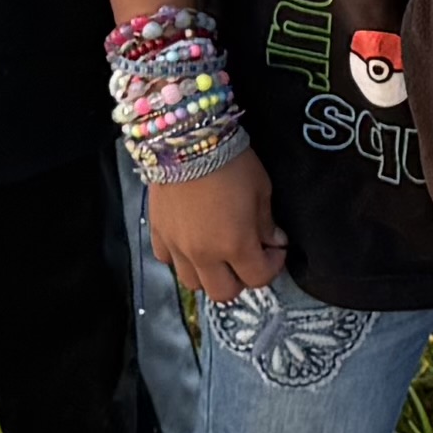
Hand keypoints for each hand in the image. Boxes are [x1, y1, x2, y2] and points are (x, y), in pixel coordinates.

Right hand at [148, 150, 284, 310]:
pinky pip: (168, 261)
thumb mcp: (261, 190)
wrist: (186, 139)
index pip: (258, 278)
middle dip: (240, 279)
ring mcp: (177, 246)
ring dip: (209, 274)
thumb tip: (274, 242)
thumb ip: (266, 223)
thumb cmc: (232, 161)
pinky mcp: (157, 233)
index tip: (275, 249)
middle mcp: (204, 254)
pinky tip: (191, 240)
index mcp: (235, 245)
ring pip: (193, 283)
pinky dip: (181, 258)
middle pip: (223, 293)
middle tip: (247, 256)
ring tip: (217, 253)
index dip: (272, 266)